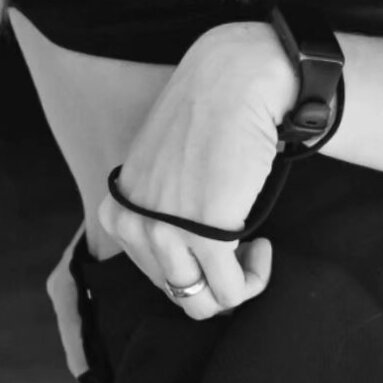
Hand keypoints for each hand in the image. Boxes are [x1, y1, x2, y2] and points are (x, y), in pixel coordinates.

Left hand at [97, 20, 298, 320]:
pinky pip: (230, 290)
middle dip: (212, 278)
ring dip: (234, 283)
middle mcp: (135, 225)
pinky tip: (261, 245)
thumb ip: (161, 206)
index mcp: (120, 209)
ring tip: (251, 249)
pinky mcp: (205, 234)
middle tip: (239, 250)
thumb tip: (184, 252)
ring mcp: (166, 231)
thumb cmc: (209, 115)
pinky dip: (253, 278)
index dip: (191, 265)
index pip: (151, 272)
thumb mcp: (163, 165)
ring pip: (200, 302)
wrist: (235, 80)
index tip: (215, 244)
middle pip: (175, 290)